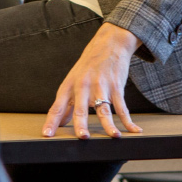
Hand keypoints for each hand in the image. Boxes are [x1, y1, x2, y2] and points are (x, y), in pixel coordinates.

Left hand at [43, 22, 144, 139]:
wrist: (109, 44)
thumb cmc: (88, 65)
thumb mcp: (73, 81)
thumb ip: (66, 104)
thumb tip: (60, 122)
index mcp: (69, 86)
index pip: (57, 107)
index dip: (52, 121)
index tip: (47, 135)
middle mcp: (83, 87)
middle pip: (80, 109)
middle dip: (81, 124)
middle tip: (82, 137)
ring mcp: (100, 86)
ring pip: (104, 109)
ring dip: (109, 124)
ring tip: (114, 136)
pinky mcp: (116, 86)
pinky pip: (122, 106)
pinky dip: (128, 120)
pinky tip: (134, 130)